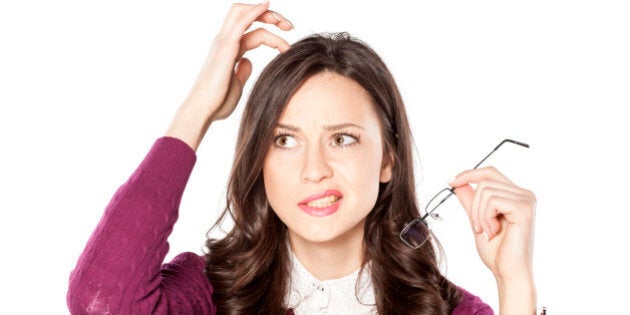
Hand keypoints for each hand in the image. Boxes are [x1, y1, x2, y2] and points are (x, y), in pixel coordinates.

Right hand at [167, 2, 292, 149]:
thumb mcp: (236, 84)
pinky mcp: (225, 47)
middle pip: (247, 16)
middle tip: (289, 27)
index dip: (272, 35)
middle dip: (270, 16)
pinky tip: (267, 6)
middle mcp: (225, 42)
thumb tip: (248, 62)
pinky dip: (254, 11)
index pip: (252, 31)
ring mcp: (224, 42)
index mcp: (229, 50)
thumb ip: (242, 71)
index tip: (287, 47)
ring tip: (286, 25)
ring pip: (243, 14)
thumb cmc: (217, 102)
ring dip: (268, 14)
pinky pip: (241, 21)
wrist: (203, 110)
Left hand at [451, 166, 536, 312]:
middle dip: (473, 204)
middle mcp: (525, 194)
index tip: (451, 182)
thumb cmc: (497, 250)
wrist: (507, 272)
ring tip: (487, 231)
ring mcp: (526, 200)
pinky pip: (492, 200)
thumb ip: (470, 200)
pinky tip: (494, 231)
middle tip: (478, 226)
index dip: (469, 174)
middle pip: (485, 179)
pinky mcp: (524, 208)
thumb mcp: (477, 219)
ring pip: (486, 190)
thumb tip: (458, 183)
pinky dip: (485, 217)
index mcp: (516, 195)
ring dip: (479, 214)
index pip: (490, 172)